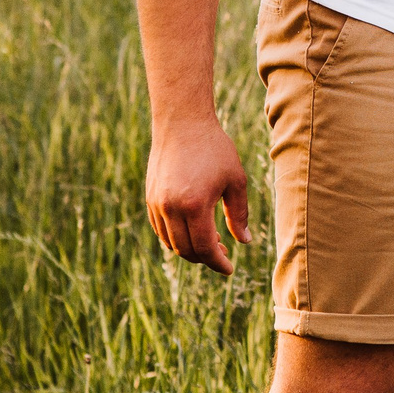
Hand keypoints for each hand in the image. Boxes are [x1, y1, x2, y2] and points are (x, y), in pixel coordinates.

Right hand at [145, 111, 251, 275]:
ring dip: (190, 249)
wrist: (182, 123)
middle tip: (223, 253)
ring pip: (171, 242)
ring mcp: (156, 204)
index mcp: (195, 205)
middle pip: (186, 250)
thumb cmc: (215, 149)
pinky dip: (175, 238)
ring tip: (211, 241)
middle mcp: (171, 208)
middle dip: (206, 258)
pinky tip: (192, 231)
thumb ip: (240, 214)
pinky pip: (160, 230)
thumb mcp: (235, 180)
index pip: (205, 248)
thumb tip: (244, 242)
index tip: (229, 269)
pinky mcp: (150, 198)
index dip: (218, 263)